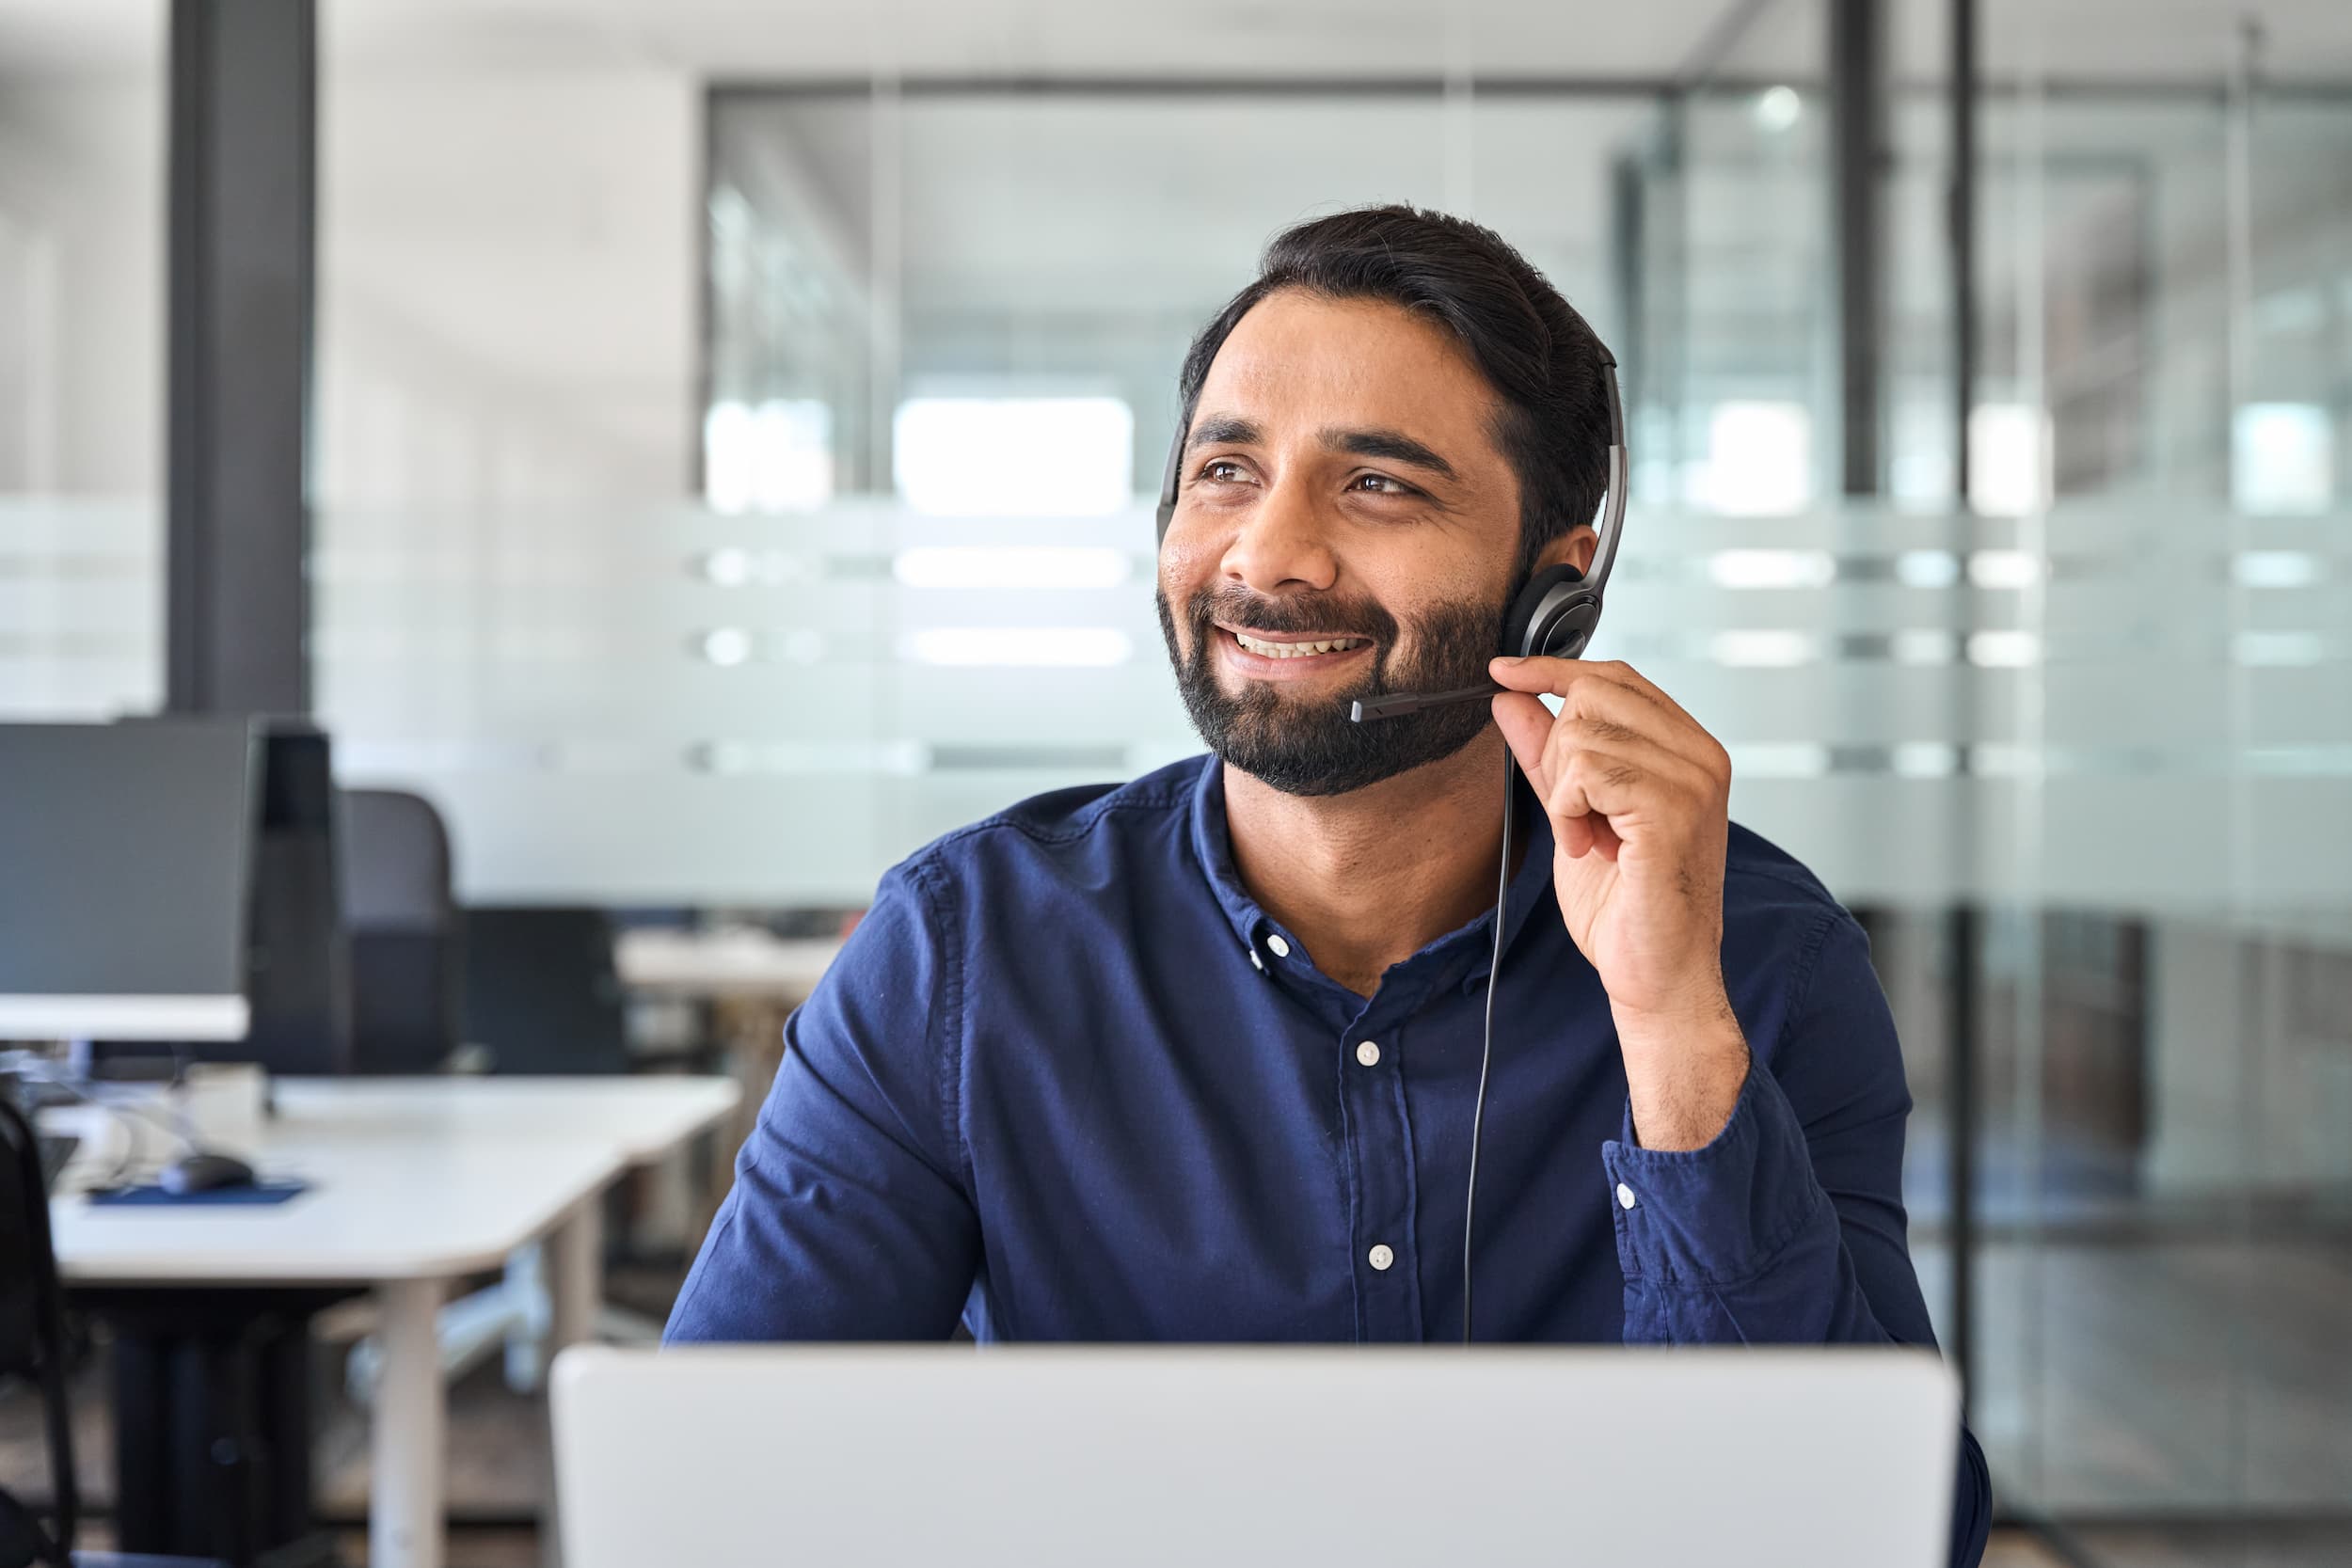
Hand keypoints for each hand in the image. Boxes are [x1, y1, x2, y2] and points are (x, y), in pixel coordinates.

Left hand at [1488, 655, 1748, 1149]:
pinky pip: (1587, 772)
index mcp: (1689, 750)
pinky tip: (1589, 848)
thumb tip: (1511, 696)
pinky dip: (1569, 811)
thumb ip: (1546, 754)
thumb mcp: (1574, 813)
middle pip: (1595, 694)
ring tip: (1588, 838)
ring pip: (1583, 735)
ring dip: (1564, 793)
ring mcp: (1693, 780)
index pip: (1617, 676)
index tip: (1503, 671)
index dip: (1554, 669)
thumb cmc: (1626, 906)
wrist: (1655, 974)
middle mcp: (1701, 756)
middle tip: (1571, 810)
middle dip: (1557, 749)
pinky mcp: (1672, 810)